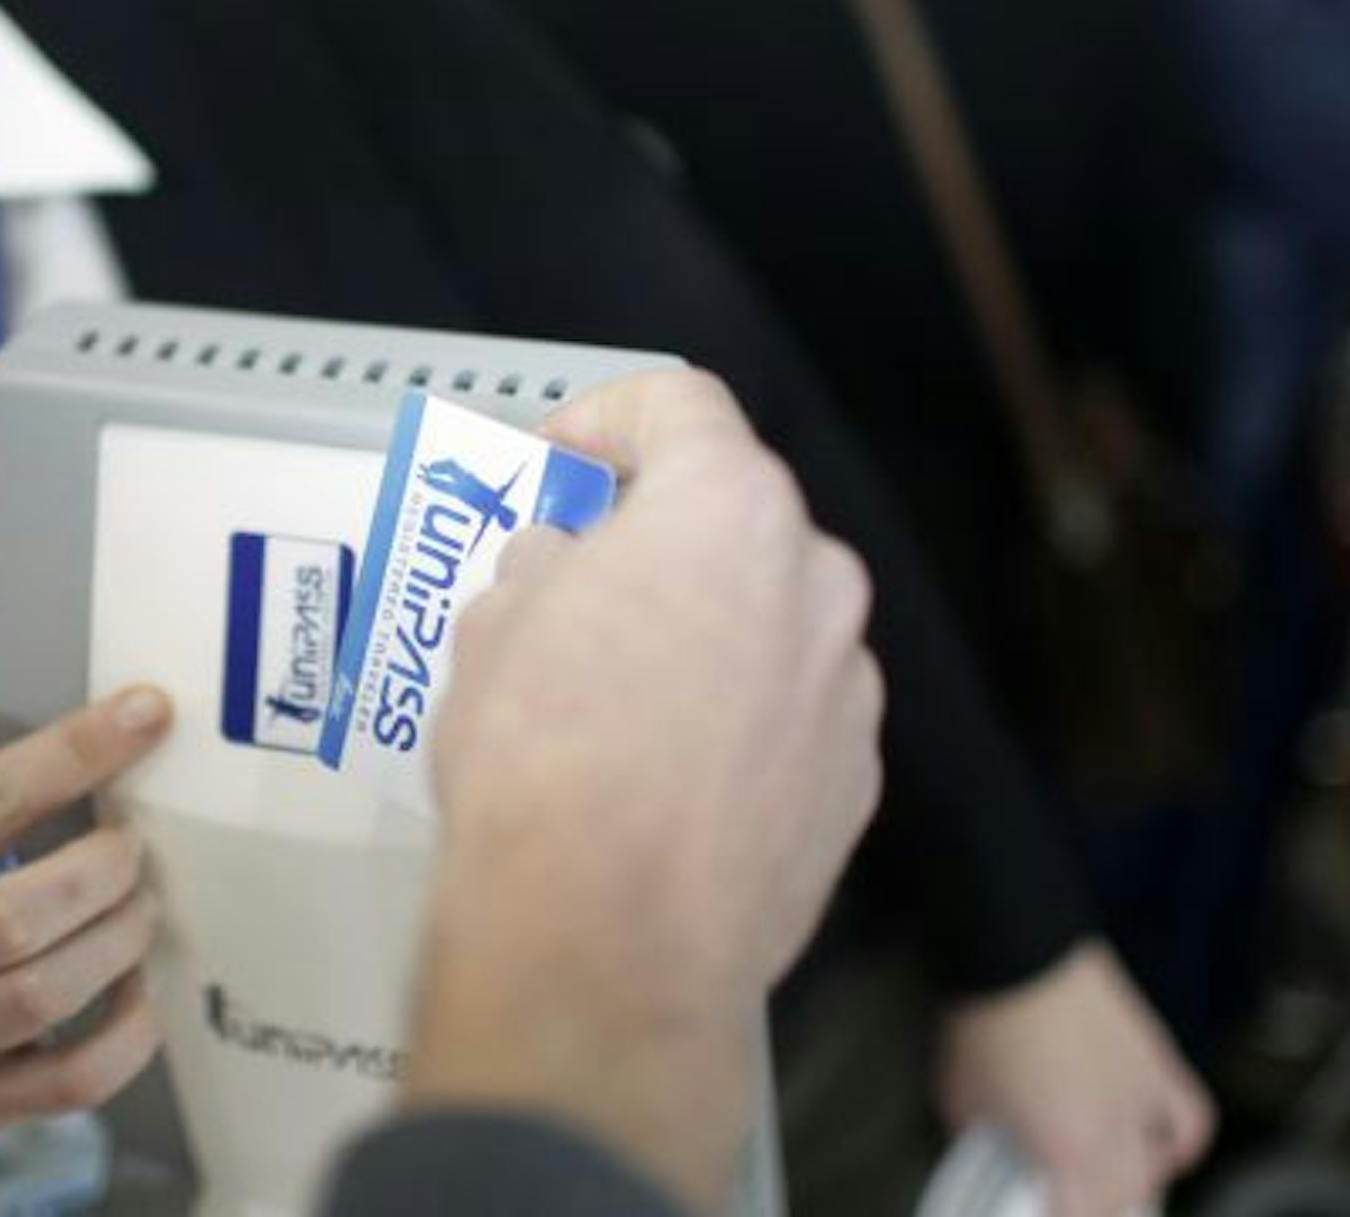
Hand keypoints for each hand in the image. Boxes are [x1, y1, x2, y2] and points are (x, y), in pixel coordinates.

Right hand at [0, 618, 169, 1194]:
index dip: (78, 749)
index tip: (149, 709)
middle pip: (26, 907)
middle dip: (109, 867)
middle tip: (137, 844)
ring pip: (51, 991)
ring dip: (122, 942)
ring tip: (140, 908)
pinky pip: (72, 1082)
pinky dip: (126, 1040)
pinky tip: (137, 995)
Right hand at [407, 369, 885, 1212]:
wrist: (609, 945)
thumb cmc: (542, 761)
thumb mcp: (495, 628)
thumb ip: (544, 567)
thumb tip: (564, 570)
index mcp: (730, 509)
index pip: (678, 403)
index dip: (602, 417)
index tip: (556, 464)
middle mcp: (816, 582)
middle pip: (732, 521)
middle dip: (653, 541)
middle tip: (573, 587)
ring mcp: (846, 687)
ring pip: (766, 624)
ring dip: (699, 634)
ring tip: (615, 700)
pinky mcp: (854, 785)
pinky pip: (787, 718)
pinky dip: (734, 724)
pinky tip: (663, 781)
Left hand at [937, 942, 1214, 1216]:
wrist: (1017, 951)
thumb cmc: (987, 1016)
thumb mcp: (961, 1094)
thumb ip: (985, 1136)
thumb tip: (992, 1148)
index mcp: (1066, 1150)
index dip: (1053, 1213)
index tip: (1039, 1205)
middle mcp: (1116, 1132)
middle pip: (1121, 1202)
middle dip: (1090, 1207)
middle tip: (1063, 1198)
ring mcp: (1143, 1096)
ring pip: (1158, 1170)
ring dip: (1131, 1184)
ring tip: (1106, 1184)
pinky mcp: (1156, 1061)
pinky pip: (1191, 1122)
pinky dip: (1180, 1143)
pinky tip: (1163, 1150)